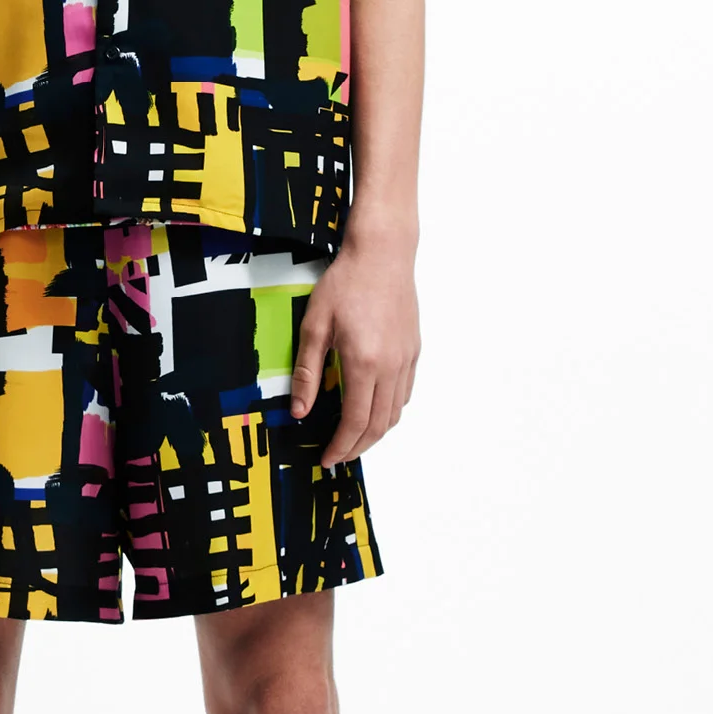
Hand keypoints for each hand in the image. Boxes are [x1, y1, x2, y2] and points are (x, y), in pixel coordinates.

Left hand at [289, 232, 419, 466]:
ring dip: (376, 433)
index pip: (355, 421)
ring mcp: (406, 359)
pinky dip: (390, 411)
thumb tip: (299, 410)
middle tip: (338, 456)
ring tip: (354, 439)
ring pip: (395, 412)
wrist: (382, 254)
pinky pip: (405, 393)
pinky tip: (374, 410)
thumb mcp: (314, 325)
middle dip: (358, 447)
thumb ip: (307, 371)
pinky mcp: (413, 350)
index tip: (327, 458)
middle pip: (379, 425)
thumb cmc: (345, 284)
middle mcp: (390, 367)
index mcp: (363, 363)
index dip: (341, 446)